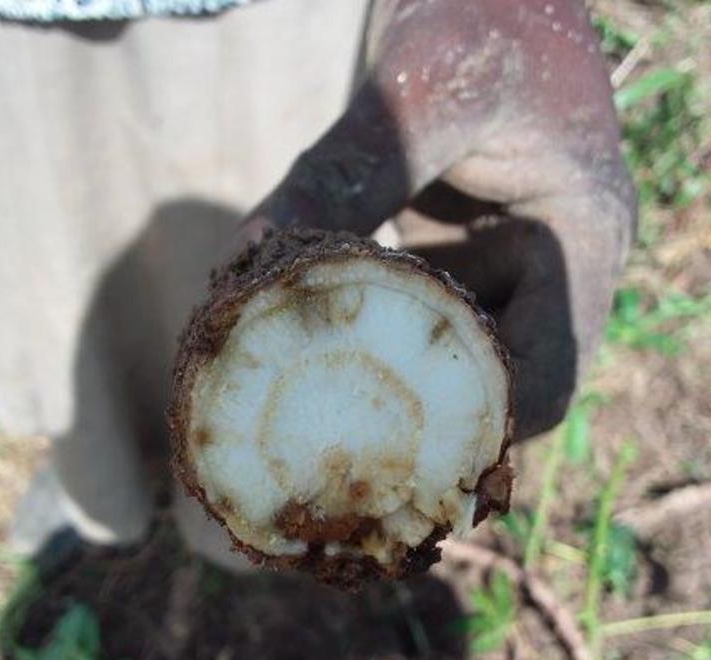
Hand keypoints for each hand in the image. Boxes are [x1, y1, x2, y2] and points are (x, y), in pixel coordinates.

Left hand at [237, 0, 635, 439]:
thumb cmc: (482, 12)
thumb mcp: (424, 81)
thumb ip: (346, 172)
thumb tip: (250, 259)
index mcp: (581, 246)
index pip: (548, 379)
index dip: (478, 427)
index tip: (388, 444)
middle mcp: (550, 273)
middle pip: (498, 392)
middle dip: (423, 422)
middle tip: (331, 444)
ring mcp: (502, 271)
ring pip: (451, 362)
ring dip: (384, 381)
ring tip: (305, 394)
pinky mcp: (457, 262)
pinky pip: (414, 320)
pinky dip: (365, 335)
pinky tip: (304, 333)